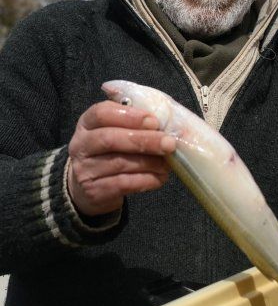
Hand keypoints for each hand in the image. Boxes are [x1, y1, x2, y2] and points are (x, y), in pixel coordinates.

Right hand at [67, 101, 175, 215]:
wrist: (90, 186)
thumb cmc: (110, 151)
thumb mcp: (114, 130)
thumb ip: (133, 121)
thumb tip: (165, 119)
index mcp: (86, 124)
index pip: (101, 113)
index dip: (129, 116)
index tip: (154, 121)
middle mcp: (81, 145)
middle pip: (110, 139)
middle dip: (143, 140)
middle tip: (169, 142)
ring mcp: (85, 170)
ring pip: (119, 163)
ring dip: (149, 162)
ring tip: (167, 162)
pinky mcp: (94, 191)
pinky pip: (123, 184)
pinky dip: (145, 179)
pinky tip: (159, 177)